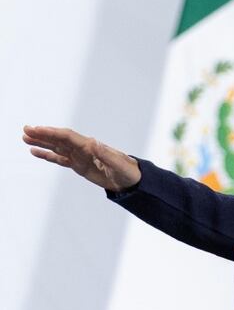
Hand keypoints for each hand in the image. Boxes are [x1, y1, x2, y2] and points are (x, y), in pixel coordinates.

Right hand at [23, 125, 140, 192]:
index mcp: (91, 146)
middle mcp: (83, 148)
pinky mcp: (79, 165)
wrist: (132, 180)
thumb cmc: (128, 171)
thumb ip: (106, 154)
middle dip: (42, 134)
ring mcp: (80, 156)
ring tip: (25, 138)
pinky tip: (35, 152)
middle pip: (59, 139)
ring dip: (41, 142)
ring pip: (56, 147)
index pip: (68, 137)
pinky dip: (47, 155)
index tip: (37, 130)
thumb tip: (93, 142)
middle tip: (25, 130)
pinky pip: (60, 159)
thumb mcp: (119, 164)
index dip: (52, 133)